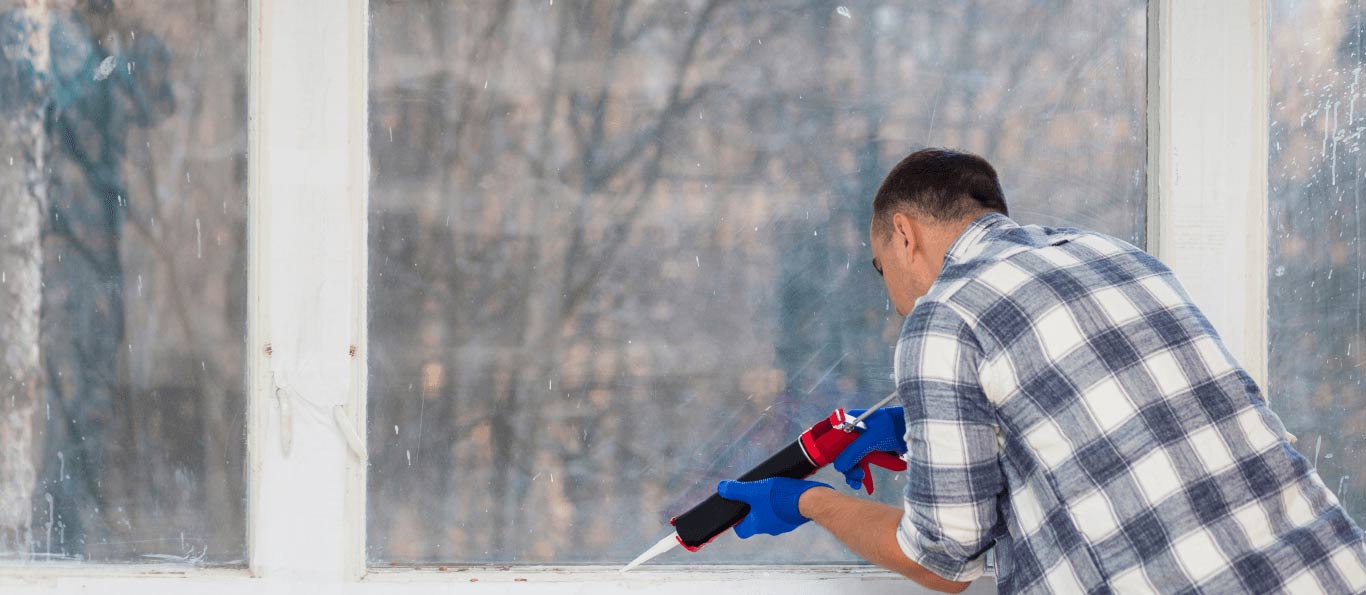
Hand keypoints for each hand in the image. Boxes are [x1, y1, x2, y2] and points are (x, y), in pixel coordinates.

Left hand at [716, 477, 832, 537]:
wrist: (811, 501)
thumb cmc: (781, 498)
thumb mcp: (754, 490)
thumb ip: (737, 490)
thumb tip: (721, 489)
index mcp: (758, 525)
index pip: (741, 530)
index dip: (737, 521)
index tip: (736, 511)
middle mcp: (770, 528)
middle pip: (757, 521)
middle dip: (754, 509)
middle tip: (754, 495)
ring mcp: (784, 524)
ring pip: (771, 516)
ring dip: (769, 505)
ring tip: (771, 491)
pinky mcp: (795, 518)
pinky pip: (784, 512)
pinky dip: (783, 504)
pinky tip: (785, 492)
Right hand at [833, 407, 907, 490]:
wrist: (916, 430)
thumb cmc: (894, 427)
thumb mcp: (872, 438)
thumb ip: (854, 451)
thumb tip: (839, 466)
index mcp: (851, 422)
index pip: (835, 440)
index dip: (836, 454)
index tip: (843, 468)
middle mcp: (855, 430)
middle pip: (843, 452)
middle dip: (848, 467)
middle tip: (856, 478)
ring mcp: (864, 441)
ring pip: (853, 459)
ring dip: (854, 472)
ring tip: (858, 483)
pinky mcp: (873, 450)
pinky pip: (863, 462)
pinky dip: (863, 472)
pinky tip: (864, 483)